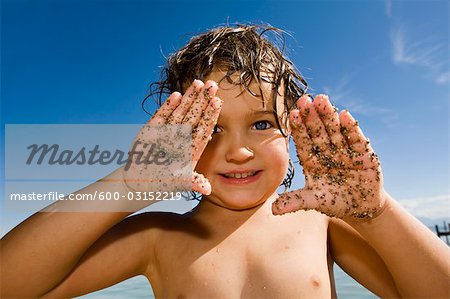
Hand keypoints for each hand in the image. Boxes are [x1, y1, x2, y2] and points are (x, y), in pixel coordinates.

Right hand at [123, 80, 221, 194]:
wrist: (138, 184)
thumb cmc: (160, 184)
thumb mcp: (177, 183)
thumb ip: (192, 182)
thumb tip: (207, 189)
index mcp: (191, 149)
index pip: (203, 129)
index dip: (210, 115)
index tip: (218, 102)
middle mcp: (181, 139)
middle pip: (194, 117)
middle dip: (203, 100)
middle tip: (213, 85)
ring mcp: (167, 133)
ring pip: (180, 112)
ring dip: (188, 98)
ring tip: (198, 83)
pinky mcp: (152, 131)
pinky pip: (162, 116)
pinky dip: (167, 106)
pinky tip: (177, 95)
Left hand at [272, 94, 384, 219]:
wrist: (362, 208)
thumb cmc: (335, 201)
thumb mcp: (314, 201)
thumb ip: (295, 202)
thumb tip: (272, 210)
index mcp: (313, 161)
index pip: (304, 142)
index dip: (298, 128)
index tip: (290, 114)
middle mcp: (327, 152)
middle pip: (318, 132)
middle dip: (311, 116)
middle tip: (304, 99)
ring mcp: (345, 151)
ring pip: (335, 131)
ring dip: (329, 116)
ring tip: (322, 100)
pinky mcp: (363, 154)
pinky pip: (356, 139)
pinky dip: (351, 128)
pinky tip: (345, 115)